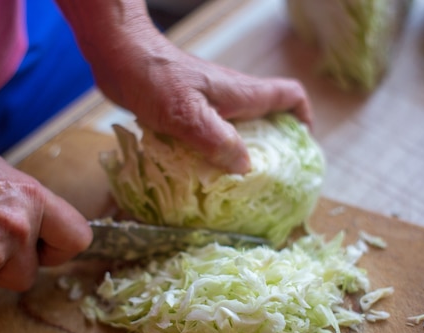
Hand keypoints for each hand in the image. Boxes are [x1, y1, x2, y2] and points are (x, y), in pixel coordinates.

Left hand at [96, 39, 311, 174]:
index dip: (303, 118)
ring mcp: (209, 104)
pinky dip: (213, 153)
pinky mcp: (187, 112)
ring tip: (235, 185)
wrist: (120, 56)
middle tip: (268, 179)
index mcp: (240, 93)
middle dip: (273, 147)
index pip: (288, 95)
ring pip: (237, 129)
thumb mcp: (186, 114)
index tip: (301, 147)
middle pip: (267, 118)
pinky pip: (211, 135)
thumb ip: (216, 139)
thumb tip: (245, 167)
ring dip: (240, 154)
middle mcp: (230, 97)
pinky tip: (200, 174)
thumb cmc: (154, 78)